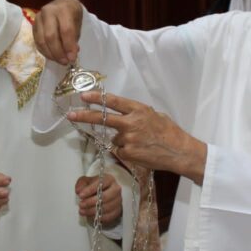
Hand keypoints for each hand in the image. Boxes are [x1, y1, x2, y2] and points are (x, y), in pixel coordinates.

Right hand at [33, 0, 84, 64]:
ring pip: (41, 40)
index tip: (72, 58)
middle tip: (65, 62)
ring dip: (50, 54)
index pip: (65, 30)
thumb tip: (70, 55)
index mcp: (63, 9)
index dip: (69, 46)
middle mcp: (48, 12)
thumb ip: (74, 38)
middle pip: (51, 36)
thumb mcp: (78, 23)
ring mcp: (38, 18)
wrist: (61, 5)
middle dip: (58, 52)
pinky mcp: (33, 26)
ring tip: (60, 61)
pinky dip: (44, 52)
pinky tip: (52, 56)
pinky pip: (37, 42)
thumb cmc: (72, 15)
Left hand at [69, 92, 206, 184]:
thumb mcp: (155, 115)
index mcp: (138, 110)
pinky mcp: (128, 153)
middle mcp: (131, 123)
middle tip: (71, 115)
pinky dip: (127, 151)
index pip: (113, 102)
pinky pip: (120, 150)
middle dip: (85, 116)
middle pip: (102, 118)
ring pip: (115, 138)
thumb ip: (137, 114)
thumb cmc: (169, 132)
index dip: (97, 99)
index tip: (83, 96)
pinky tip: (141, 151)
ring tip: (141, 143)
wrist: (180, 152)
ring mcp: (128, 139)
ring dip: (123, 140)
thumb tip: (123, 115)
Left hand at [75, 174, 122, 223]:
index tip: (80, 195)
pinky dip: (98, 217)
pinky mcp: (117, 211)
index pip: (100, 184)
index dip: (89, 190)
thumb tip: (79, 191)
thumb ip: (81, 184)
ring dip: (92, 211)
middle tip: (81, 204)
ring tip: (82, 211)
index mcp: (109, 179)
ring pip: (106, 208)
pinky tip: (90, 215)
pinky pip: (109, 216)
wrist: (103, 194)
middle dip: (90, 202)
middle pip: (105, 197)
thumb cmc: (94, 187)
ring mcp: (118, 200)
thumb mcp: (86, 182)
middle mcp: (116, 189)